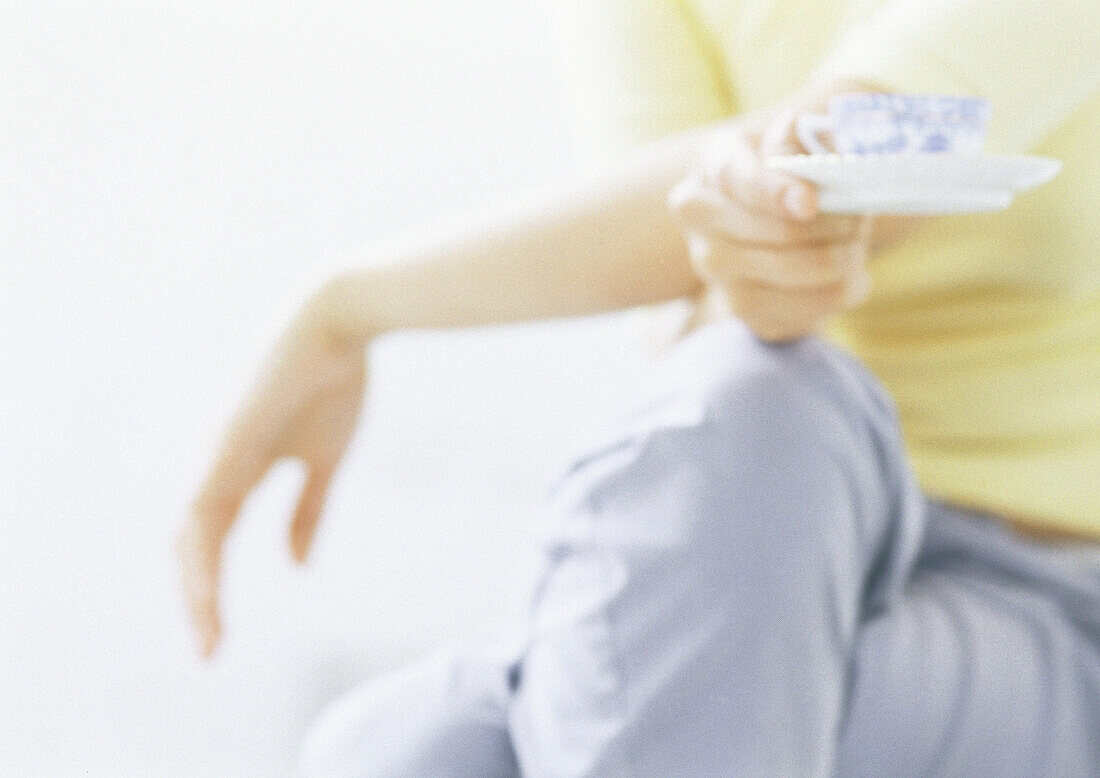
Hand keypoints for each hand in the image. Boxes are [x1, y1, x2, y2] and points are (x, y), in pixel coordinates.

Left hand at [178, 287, 366, 656]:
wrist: (343, 323)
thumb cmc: (334, 382)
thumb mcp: (324, 461)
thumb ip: (307, 510)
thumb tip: (296, 566)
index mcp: (240, 468)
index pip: (213, 539)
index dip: (213, 587)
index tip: (222, 634)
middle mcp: (218, 463)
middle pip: (193, 543)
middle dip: (199, 598)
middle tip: (211, 648)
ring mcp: (218, 449)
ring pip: (191, 530)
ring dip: (197, 583)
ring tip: (209, 630)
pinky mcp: (228, 437)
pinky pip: (205, 504)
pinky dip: (203, 548)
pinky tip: (207, 582)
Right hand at [667, 94, 873, 341]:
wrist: (775, 224)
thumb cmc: (791, 174)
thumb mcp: (795, 138)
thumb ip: (799, 135)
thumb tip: (800, 151)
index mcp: (709, 175)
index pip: (740, 181)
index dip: (776, 192)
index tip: (811, 202)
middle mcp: (702, 233)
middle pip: (780, 233)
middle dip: (838, 222)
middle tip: (861, 213)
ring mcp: (719, 278)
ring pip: (802, 273)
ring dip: (847, 255)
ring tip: (856, 241)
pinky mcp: (749, 315)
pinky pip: (811, 310)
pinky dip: (843, 288)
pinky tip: (847, 272)